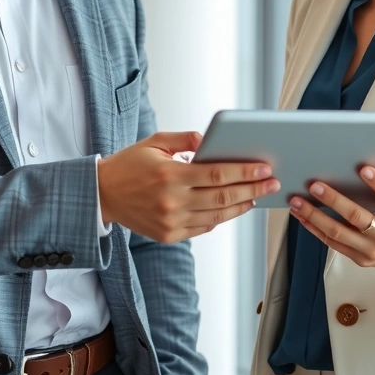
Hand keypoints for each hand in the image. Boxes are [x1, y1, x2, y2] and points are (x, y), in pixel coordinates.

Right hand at [97, 131, 279, 242]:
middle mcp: (172, 201)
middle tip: (272, 183)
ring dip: (241, 206)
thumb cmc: (129, 165)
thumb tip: (211, 141)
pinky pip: (203, 227)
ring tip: (257, 196)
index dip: (244, 172)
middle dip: (253, 189)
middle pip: (223, 196)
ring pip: (217, 215)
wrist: (102, 194)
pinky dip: (220, 217)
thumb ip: (185, 139)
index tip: (264, 168)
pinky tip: (232, 208)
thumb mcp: (155, 142)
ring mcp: (171, 221)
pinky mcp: (168, 235)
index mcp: (170, 175)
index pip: (217, 174)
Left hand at [289, 165, 374, 283]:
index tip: (363, 169)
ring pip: (338, 232)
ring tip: (296, 202)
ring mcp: (372, 250)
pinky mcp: (360, 259)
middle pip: (357, 217)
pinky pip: (333, 243)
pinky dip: (314, 229)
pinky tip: (302, 216)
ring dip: (314, 215)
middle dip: (333, 200)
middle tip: (315, 185)